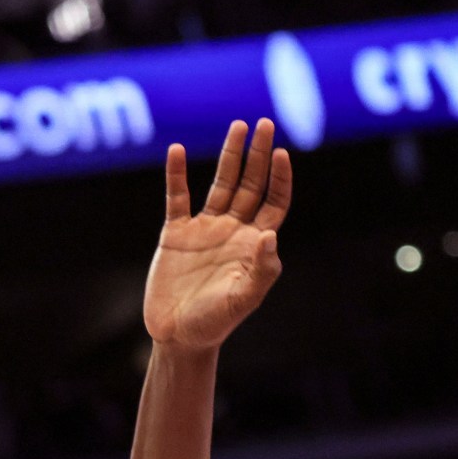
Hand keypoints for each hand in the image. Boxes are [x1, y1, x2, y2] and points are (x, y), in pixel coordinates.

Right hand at [143, 119, 291, 350]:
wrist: (178, 336)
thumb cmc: (215, 322)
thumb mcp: (244, 299)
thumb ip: (261, 270)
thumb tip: (269, 235)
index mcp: (254, 244)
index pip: (273, 202)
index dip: (280, 177)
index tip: (281, 153)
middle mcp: (233, 230)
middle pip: (250, 184)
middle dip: (258, 154)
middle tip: (264, 123)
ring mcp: (205, 229)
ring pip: (220, 183)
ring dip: (229, 155)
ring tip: (237, 126)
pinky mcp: (176, 233)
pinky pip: (177, 197)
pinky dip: (176, 175)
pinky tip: (177, 151)